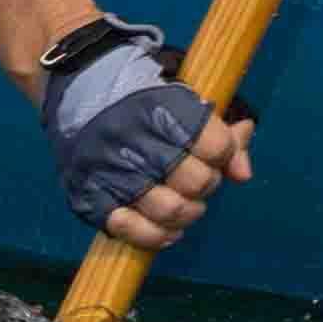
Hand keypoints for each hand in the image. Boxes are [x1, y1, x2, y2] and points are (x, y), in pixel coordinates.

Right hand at [41, 17, 252, 246]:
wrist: (79, 85)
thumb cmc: (142, 96)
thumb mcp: (185, 98)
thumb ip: (222, 134)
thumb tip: (244, 173)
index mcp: (162, 108)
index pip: (215, 145)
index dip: (222, 154)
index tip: (214, 152)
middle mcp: (134, 138)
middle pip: (194, 181)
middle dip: (206, 186)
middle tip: (199, 181)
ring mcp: (109, 169)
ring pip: (167, 210)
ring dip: (187, 214)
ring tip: (187, 206)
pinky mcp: (88, 193)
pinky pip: (128, 229)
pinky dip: (154, 236)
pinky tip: (166, 230)